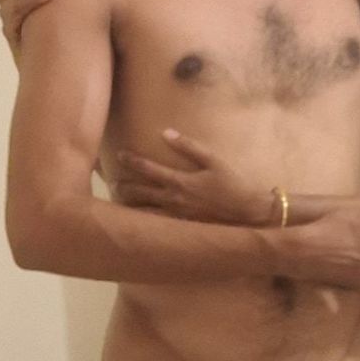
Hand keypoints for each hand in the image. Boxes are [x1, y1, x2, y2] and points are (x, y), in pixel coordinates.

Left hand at [115, 131, 269, 225]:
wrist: (249, 214)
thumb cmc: (233, 184)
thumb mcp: (215, 160)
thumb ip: (190, 147)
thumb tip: (167, 133)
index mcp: (180, 181)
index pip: (148, 169)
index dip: (132, 161)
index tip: (120, 154)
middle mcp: (174, 200)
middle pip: (140, 193)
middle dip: (123, 186)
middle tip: (110, 181)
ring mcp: (176, 216)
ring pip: (144, 211)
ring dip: (130, 205)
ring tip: (119, 200)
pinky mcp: (183, 227)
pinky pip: (157, 224)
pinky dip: (144, 220)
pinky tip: (138, 219)